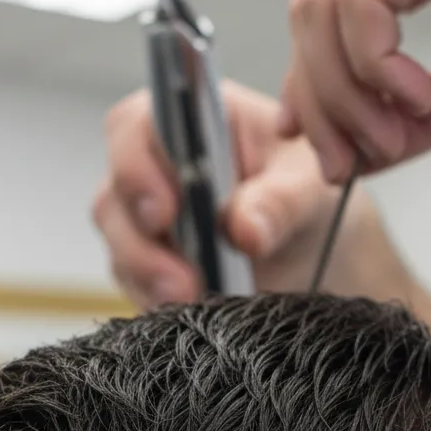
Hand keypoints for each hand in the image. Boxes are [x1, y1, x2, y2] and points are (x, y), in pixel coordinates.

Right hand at [93, 82, 396, 309]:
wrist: (314, 246)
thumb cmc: (306, 193)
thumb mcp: (309, 189)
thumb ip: (279, 203)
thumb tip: (244, 230)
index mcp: (191, 120)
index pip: (136, 126)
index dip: (136, 166)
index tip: (165, 212)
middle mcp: (155, 162)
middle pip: (116, 191)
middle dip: (141, 239)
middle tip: (181, 278)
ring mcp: (144, 213)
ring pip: (119, 241)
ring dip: (148, 274)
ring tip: (188, 299)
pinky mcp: (146, 259)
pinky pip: (132, 280)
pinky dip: (154, 296)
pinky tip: (185, 310)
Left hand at [281, 0, 430, 181]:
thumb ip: (419, 119)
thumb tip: (357, 159)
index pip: (322, 31)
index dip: (310, 97)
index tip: (326, 158)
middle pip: (308, 21)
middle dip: (320, 105)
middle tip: (347, 164)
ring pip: (324, 9)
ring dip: (346, 93)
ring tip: (394, 138)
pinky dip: (373, 59)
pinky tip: (413, 96)